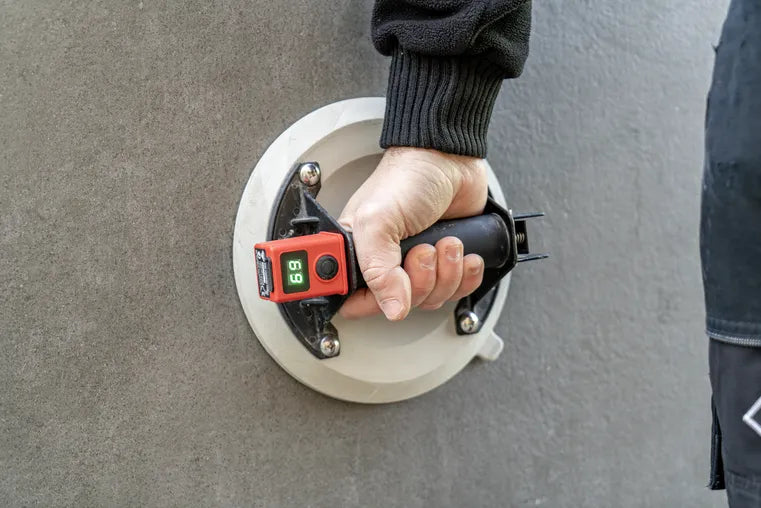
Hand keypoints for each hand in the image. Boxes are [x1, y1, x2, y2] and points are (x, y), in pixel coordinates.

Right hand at [337, 146, 488, 320]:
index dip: (374, 302)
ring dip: (447, 272)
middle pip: (402, 305)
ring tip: (445, 242)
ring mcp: (418, 264)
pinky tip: (462, 252)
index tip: (391, 286)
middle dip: (421, 280)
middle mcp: (387, 262)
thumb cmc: (408, 177)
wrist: (451, 159)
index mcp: (359, 254)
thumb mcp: (378, 221)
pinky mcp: (447, 262)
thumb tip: (392, 308)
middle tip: (423, 250)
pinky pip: (459, 289)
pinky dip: (466, 274)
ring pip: (432, 299)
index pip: (356, 301)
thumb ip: (378, 270)